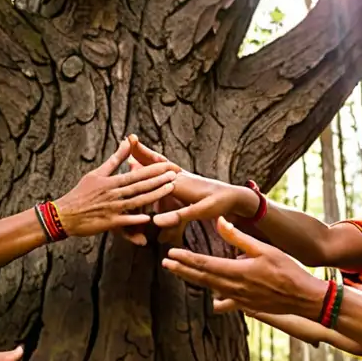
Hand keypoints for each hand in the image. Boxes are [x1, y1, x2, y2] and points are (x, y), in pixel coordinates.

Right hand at [54, 136, 178, 240]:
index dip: (153, 170)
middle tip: (175, 174)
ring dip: (154, 195)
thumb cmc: (81, 193)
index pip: (136, 174)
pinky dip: (136, 219)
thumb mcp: (96, 173)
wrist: (65, 214)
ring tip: (169, 190)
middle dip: (159, 180)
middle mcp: (113, 194)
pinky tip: (149, 218)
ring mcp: (112, 208)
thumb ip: (114, 159)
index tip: (167, 165)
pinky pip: (125, 221)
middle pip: (140, 185)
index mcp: (111, 182)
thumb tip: (127, 141)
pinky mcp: (109, 222)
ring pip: (137, 201)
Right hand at [130, 139, 258, 237]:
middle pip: (156, 161)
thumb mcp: (200, 212)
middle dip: (142, 151)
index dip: (140, 165)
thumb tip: (156, 221)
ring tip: (134, 148)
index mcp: (179, 182)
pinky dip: (156, 163)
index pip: (155, 172)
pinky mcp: (184, 179)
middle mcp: (179, 175)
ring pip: (160, 163)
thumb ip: (178, 216)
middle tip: (128, 139)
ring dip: (147, 156)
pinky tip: (150, 164)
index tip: (126, 158)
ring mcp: (182, 176)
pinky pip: (166, 168)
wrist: (235, 198)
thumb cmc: (219, 204)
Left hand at [162, 217, 324, 315]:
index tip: (171, 255)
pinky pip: (225, 302)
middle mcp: (234, 287)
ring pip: (210, 289)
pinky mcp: (246, 305)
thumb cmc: (287, 270)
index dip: (186, 259)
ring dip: (193, 280)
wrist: (303, 297)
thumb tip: (219, 221)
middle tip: (166, 263)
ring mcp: (239, 299)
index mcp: (237, 271)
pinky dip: (215, 297)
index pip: (204, 264)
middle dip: (182, 270)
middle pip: (202, 278)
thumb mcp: (264, 248)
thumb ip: (238, 237)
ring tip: (179, 273)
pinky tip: (211, 297)